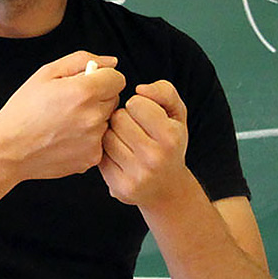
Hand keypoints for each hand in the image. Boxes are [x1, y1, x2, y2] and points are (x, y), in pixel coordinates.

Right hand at [0, 51, 124, 181]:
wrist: (9, 150)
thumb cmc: (23, 110)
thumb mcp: (46, 74)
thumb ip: (81, 60)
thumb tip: (112, 62)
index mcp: (84, 92)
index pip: (117, 79)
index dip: (101, 78)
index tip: (85, 84)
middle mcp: (93, 117)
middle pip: (113, 100)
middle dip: (97, 98)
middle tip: (70, 104)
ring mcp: (94, 140)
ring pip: (106, 122)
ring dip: (93, 119)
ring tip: (65, 123)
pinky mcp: (91, 159)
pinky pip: (99, 142)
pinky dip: (87, 140)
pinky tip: (65, 139)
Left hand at [98, 80, 190, 207]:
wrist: (167, 189)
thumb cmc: (170, 144)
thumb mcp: (177, 114)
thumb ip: (164, 92)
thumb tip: (140, 89)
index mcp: (170, 137)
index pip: (136, 103)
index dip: (138, 105)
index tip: (144, 114)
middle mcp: (154, 158)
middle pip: (118, 118)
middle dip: (123, 118)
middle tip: (134, 128)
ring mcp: (136, 175)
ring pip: (106, 137)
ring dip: (113, 135)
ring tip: (126, 141)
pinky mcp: (120, 187)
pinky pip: (100, 157)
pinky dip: (107, 153)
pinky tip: (120, 156)